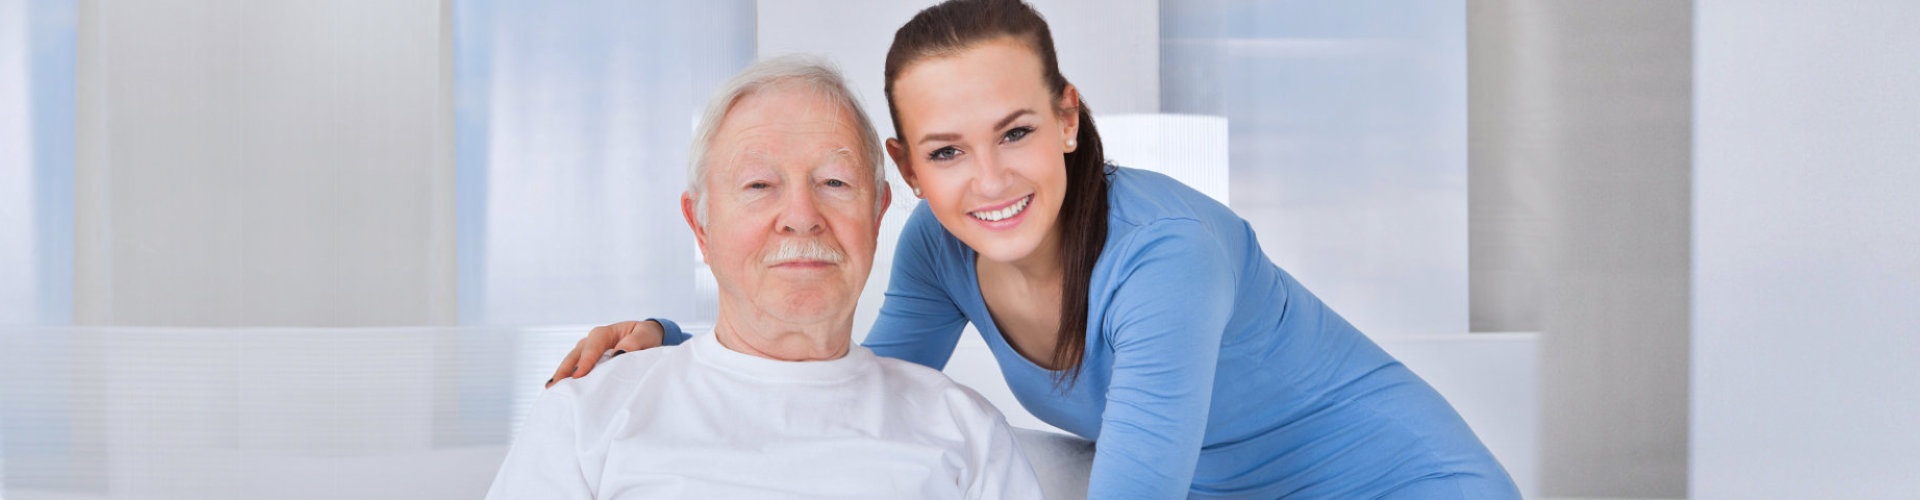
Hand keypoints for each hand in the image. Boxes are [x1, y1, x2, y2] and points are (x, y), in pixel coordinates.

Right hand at [546, 320, 663, 387]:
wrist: (646, 337)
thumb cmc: (645, 336)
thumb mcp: (646, 336)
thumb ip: (635, 343)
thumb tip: (619, 353)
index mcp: (605, 333)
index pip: (592, 346)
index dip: (585, 361)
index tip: (579, 375)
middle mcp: (592, 341)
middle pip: (575, 354)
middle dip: (564, 369)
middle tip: (554, 385)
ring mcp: (587, 351)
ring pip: (571, 361)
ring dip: (562, 375)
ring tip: (552, 389)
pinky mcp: (587, 361)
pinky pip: (575, 368)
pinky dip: (567, 378)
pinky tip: (559, 389)